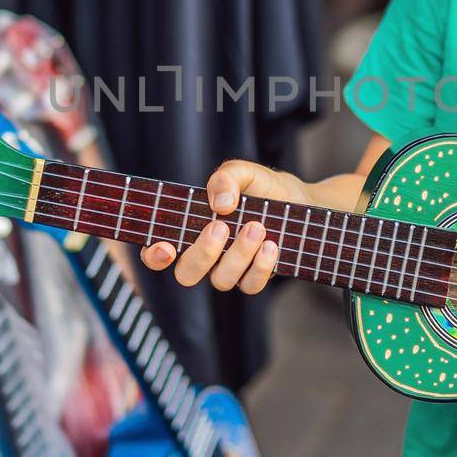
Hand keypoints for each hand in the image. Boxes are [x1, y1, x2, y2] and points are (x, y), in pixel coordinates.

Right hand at [139, 160, 310, 294]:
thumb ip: (226, 177)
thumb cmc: (265, 187)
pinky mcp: (255, 277)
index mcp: (192, 228)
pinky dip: (260, 267)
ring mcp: (230, 269)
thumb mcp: (245, 172)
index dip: (154, 255)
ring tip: (257, 228)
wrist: (302, 201)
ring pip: (221, 280)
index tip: (165, 247)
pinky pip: (250, 285)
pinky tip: (271, 245)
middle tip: (221, 227)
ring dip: (237, 254)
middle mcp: (207, 254)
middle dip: (202, 254)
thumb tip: (220, 203)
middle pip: (186, 274)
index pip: (159, 252)